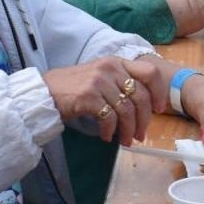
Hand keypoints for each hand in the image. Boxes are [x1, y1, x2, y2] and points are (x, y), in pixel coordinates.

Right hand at [43, 56, 165, 143]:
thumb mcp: (101, 77)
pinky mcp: (88, 96)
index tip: (159, 110)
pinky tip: (107, 136)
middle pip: (141, 96)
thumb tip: (145, 107)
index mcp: (117, 62)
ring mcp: (99, 81)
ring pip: (126, 110)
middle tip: (140, 135)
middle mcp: (111, 67)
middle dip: (144, 120)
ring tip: (125, 141)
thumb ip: (122, 84)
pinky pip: (110, 118)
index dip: (159, 92)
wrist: (45, 92)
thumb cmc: (74, 88)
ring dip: (128, 130)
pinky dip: (111, 131)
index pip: (150, 72)